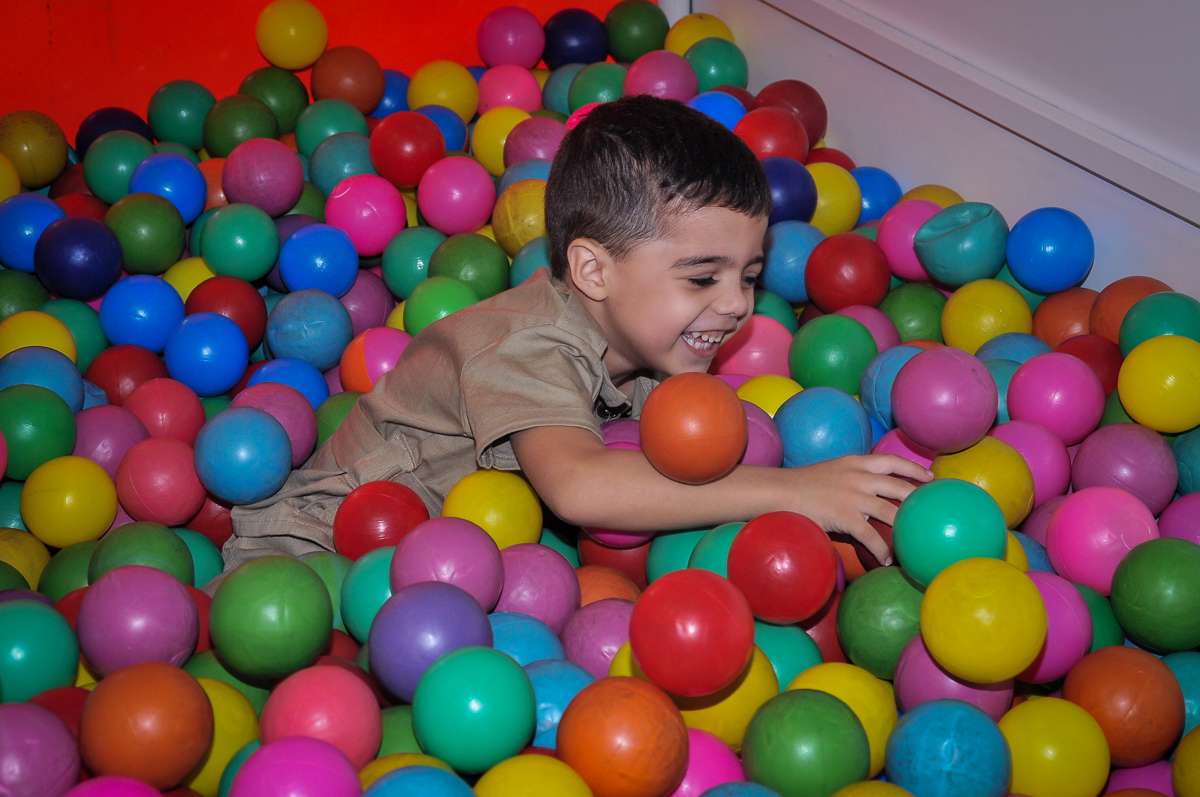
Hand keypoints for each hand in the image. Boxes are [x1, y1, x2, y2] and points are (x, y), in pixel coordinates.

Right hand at [782, 455, 932, 564]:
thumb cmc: (800, 484)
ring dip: (906, 526)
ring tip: (916, 538)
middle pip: (899, 485)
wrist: (778, 490)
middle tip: (932, 508)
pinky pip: (870, 535)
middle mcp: (858, 476)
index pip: (891, 461)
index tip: (929, 476)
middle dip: (919, 497)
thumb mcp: (830, 471)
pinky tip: (888, 558)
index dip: (913, 469)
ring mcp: (852, 496)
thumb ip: (849, 477)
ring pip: (891, 511)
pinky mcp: (844, 516)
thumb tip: (865, 490)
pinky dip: (881, 549)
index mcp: (854, 462)